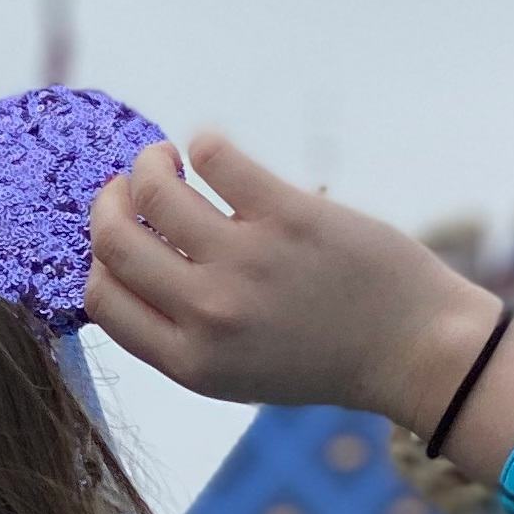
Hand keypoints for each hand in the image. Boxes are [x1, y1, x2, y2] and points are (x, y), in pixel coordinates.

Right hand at [84, 137, 513, 475]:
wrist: (414, 349)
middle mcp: (209, 314)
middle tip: (129, 186)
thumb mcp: (236, 370)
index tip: (122, 237)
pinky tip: (212, 150)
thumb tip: (125, 257)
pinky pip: (216, 156)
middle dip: (109, 203)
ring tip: (166, 159)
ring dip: (148, 162)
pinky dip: (203, 143)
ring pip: (154, 191)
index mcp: (190, 361)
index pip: (100, 298)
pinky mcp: (289, 216)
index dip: (99, 260)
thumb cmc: (324, 355)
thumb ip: (180, 330)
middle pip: (114, 241)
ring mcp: (247, 263)